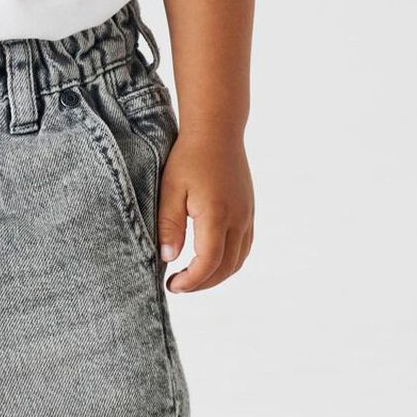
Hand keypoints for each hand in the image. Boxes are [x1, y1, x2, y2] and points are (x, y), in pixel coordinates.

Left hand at [159, 125, 253, 292]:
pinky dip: (228, 262)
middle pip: (226, 268)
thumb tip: (168, 258)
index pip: (208, 263)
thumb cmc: (189, 157)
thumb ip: (169, 224)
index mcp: (216, 215)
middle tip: (178, 285)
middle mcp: (238, 219)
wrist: (217, 131)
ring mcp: (247, 216)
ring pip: (238, 260)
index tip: (172, 285)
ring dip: (217, 275)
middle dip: (202, 283)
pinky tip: (210, 260)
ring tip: (192, 277)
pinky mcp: (249, 212)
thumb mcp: (170, 189)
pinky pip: (244, 247)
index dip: (191, 281)